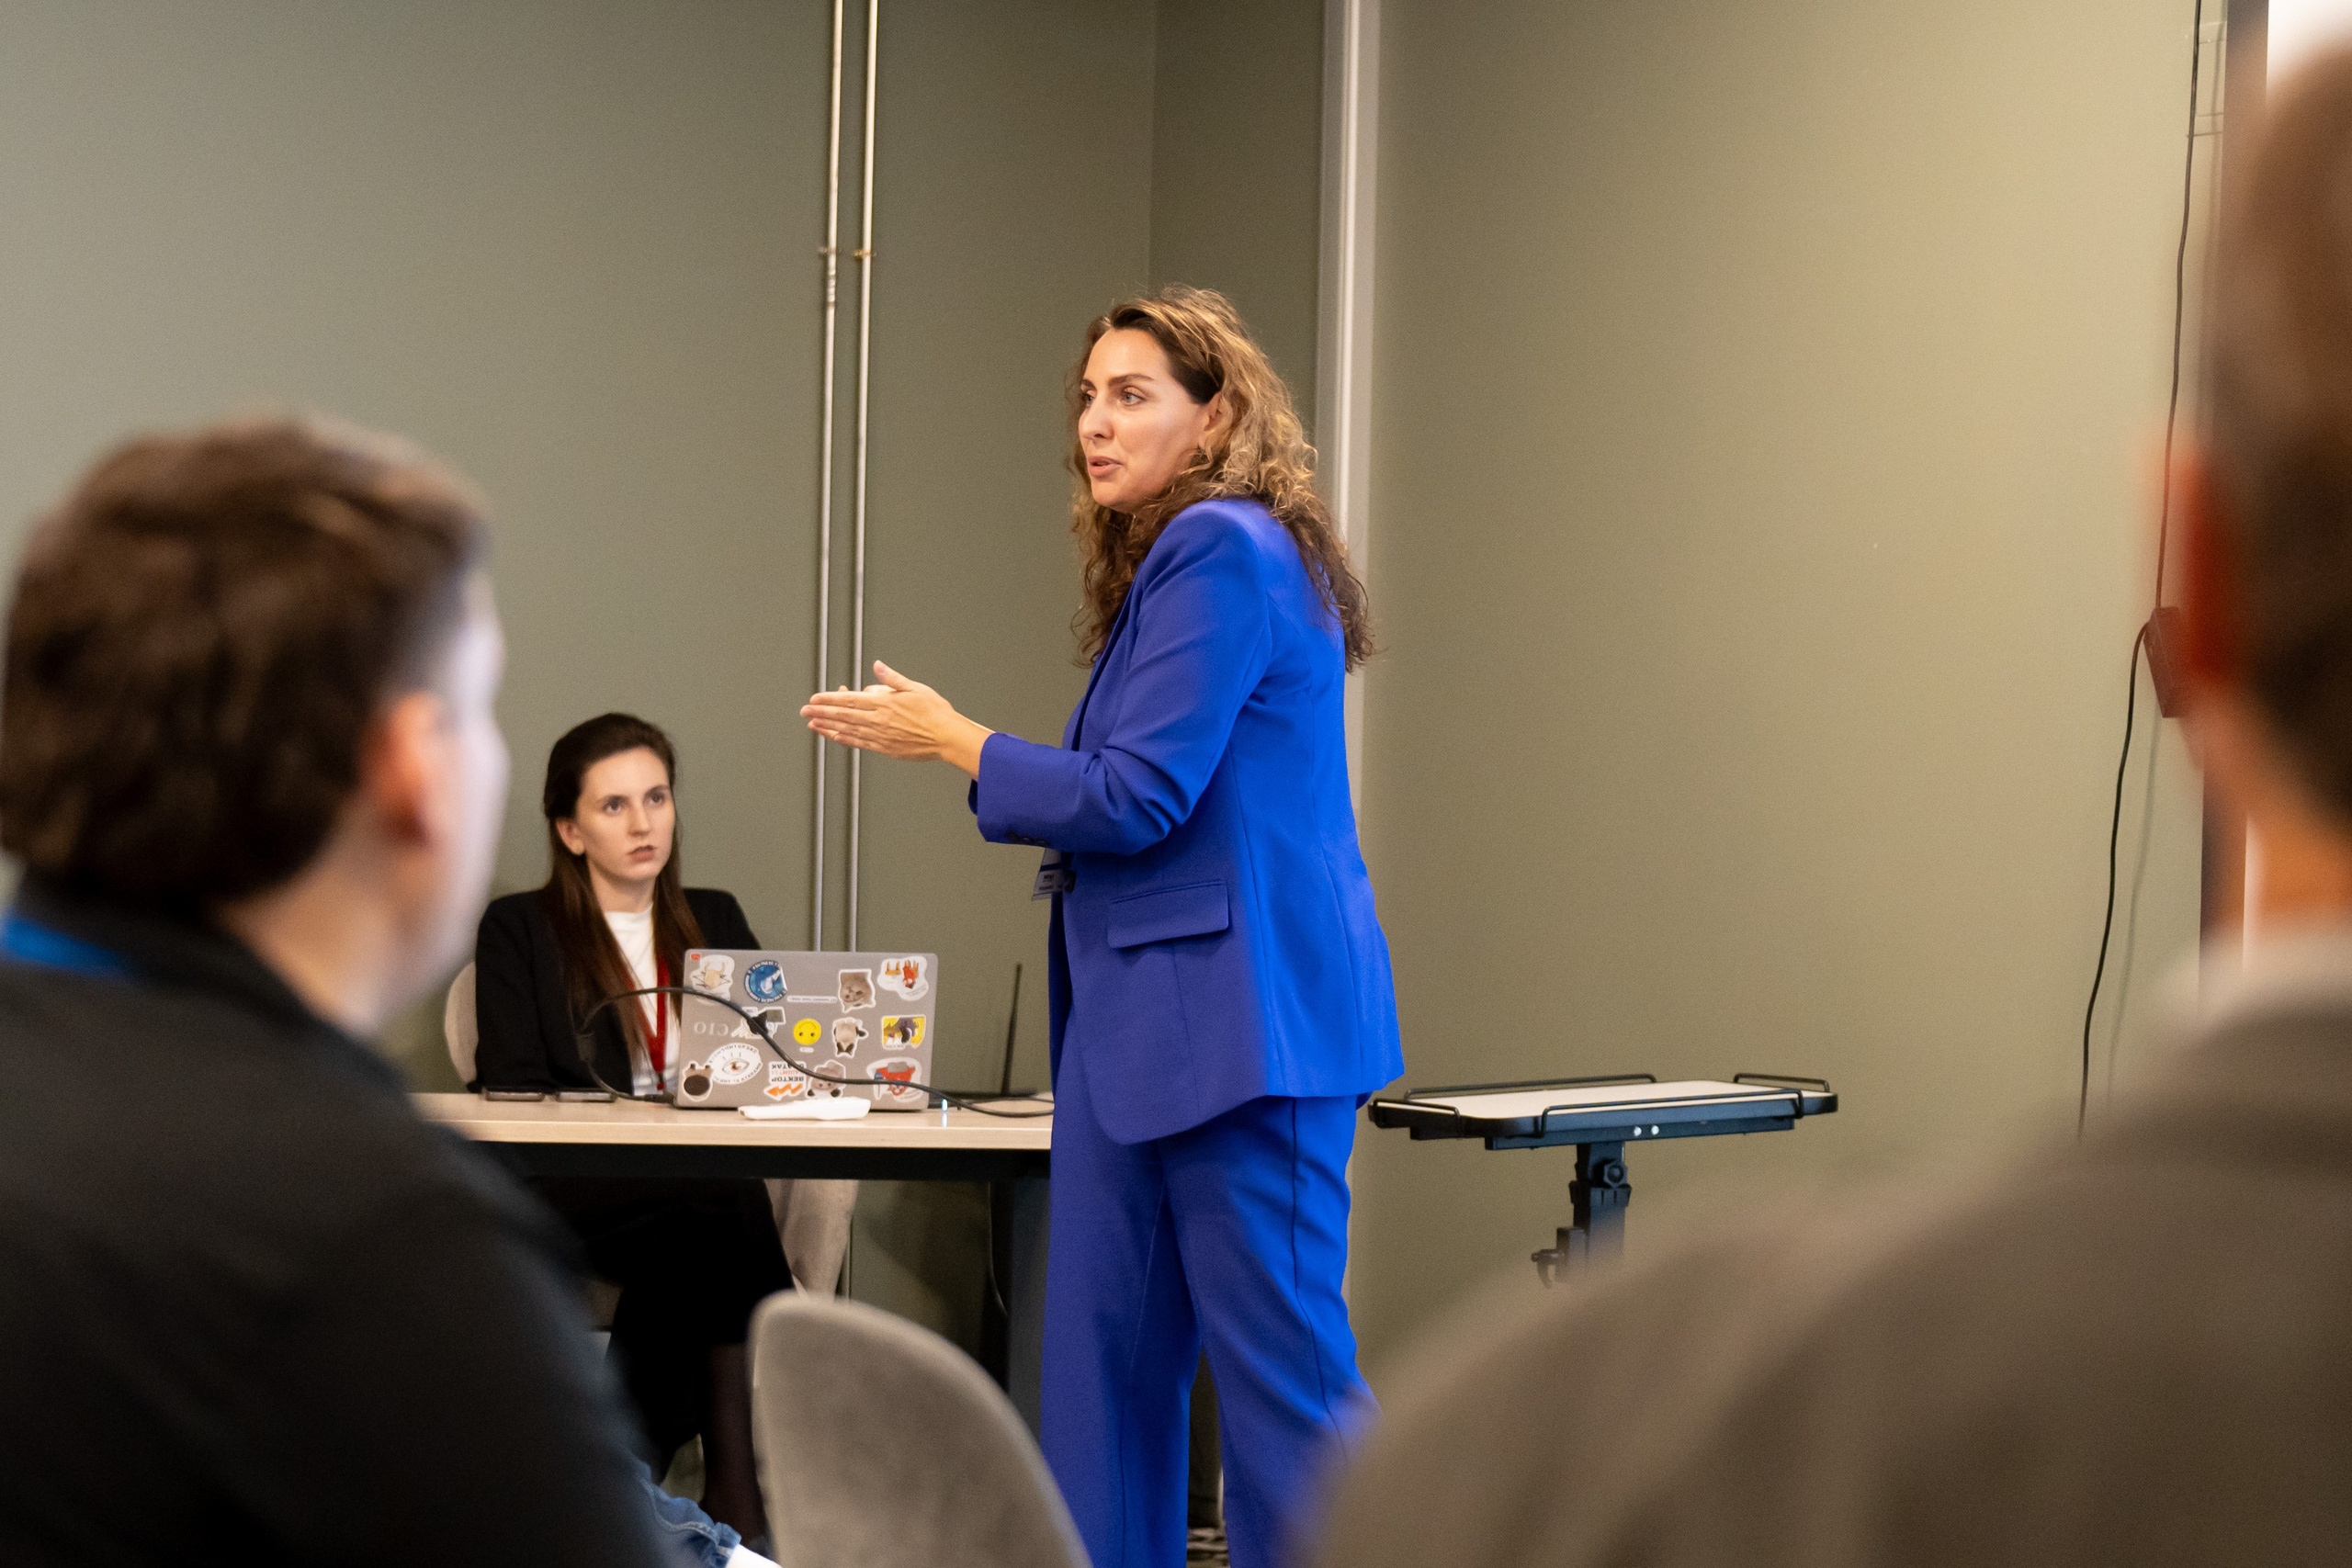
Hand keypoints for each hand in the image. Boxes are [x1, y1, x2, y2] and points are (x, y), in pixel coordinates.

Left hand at [801, 661, 993, 777]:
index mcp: (884, 703)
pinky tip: (834, 737)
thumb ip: (892, 679)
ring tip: (812, 724)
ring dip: (827, 727)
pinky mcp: (884, 748)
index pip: (850, 700)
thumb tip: (877, 667)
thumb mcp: (915, 688)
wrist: (947, 737)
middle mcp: (878, 720)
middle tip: (804, 710)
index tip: (815, 698)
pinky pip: (859, 743)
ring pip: (847, 730)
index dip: (829, 699)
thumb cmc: (935, 712)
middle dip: (821, 712)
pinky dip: (843, 740)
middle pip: (843, 715)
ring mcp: (880, 736)